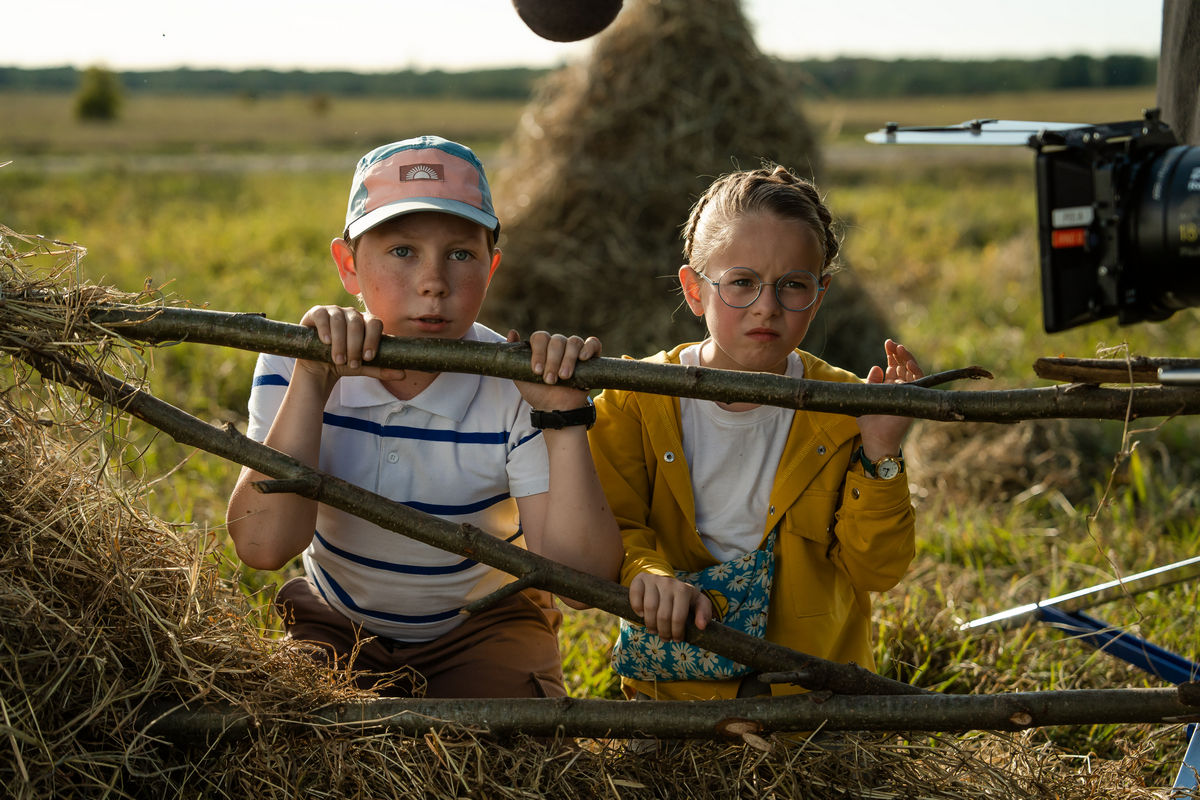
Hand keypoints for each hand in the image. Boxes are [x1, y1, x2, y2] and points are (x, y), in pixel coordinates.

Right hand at [299, 305, 406, 387]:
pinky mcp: (316, 313)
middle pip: (357, 323)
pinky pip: (322, 315)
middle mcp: (351, 314)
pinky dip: (325, 328)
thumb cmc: (345, 363)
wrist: (320, 366)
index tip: (368, 357)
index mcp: (366, 322)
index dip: (373, 339)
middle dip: (355, 346)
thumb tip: (403, 374)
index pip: (375, 323)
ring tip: (339, 360)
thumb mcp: (363, 367)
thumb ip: (381, 369)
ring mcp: (334, 311)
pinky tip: (326, 342)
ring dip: (340, 342)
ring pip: (339, 320)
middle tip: (352, 363)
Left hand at [509, 329, 600, 412]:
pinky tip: (582, 358)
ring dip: (568, 359)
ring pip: (573, 342)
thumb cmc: (538, 393)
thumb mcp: (520, 377)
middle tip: (550, 380)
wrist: (556, 410)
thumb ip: (514, 357)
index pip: (540, 338)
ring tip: (564, 377)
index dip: (538, 352)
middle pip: (557, 340)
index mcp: (542, 347)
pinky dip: (588, 347)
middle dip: (553, 361)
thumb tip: (512, 333)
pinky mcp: (590, 357)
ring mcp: (575, 350)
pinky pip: (593, 343)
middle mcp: (558, 345)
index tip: (537, 371)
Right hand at [629, 572, 712, 640]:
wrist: (666, 581)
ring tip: (653, 630)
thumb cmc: (684, 597)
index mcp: (684, 590)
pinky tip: (642, 614)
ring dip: (650, 625)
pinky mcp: (640, 579)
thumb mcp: (697, 602)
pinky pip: (636, 596)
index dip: (676, 632)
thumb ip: (705, 613)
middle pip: (663, 615)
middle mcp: (669, 583)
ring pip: (649, 608)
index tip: (677, 639)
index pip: (678, 617)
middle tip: (665, 638)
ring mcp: (653, 580)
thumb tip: (701, 626)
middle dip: (664, 632)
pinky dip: (637, 608)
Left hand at [856, 339, 923, 459]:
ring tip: (899, 348)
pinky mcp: (914, 400)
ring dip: (907, 359)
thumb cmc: (869, 422)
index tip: (887, 342)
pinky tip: (908, 362)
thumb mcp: (867, 396)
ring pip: (912, 372)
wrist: (876, 438)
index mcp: (889, 386)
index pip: (893, 366)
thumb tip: (877, 367)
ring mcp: (909, 393)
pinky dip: (915, 371)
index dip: (891, 355)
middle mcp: (901, 388)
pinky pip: (919, 383)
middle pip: (903, 366)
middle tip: (891, 343)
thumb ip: (872, 381)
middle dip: (898, 353)